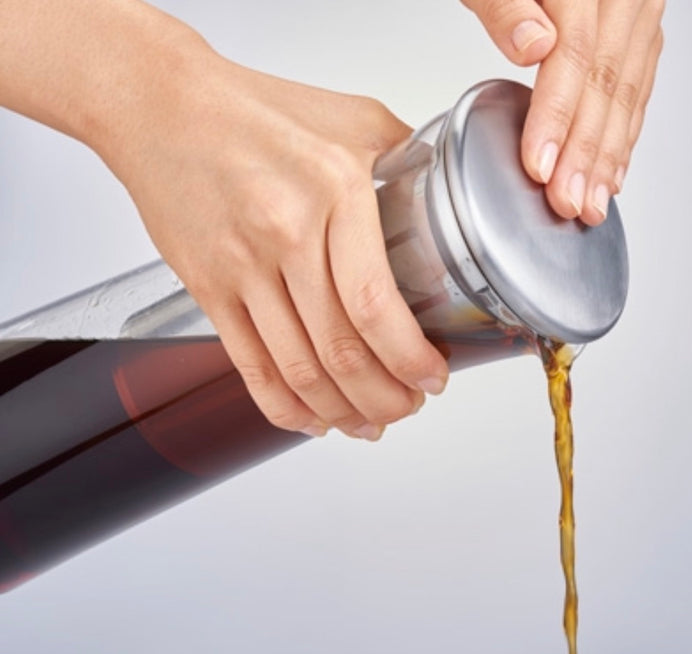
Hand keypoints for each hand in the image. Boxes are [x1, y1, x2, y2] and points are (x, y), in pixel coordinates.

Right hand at [102, 38, 447, 440]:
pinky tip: (309, 418)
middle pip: (341, 350)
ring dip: (340, 411)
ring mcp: (242, 268)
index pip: (377, 303)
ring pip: (298, 370)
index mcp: (335, 190)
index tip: (432, 376)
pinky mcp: (207, 289)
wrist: (163, 108)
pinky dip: (283, 406)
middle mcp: (287, 233)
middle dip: (385, 398)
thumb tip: (443, 201)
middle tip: (407, 406)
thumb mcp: (352, 117)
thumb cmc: (255, 111)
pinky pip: (248, 366)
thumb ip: (406, 158)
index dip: (410, 358)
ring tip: (367, 422)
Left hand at [461, 0, 663, 225]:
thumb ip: (505, 1)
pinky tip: (616, 162)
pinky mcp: (636, 20)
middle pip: (608, 80)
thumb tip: (535, 43)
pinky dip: (627, 126)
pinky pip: (639, 78)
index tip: (541, 167)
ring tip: (595, 199)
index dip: (557, 116)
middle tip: (571, 204)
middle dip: (587, 151)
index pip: (574, 54)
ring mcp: (636, 3)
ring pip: (630, 86)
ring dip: (611, 150)